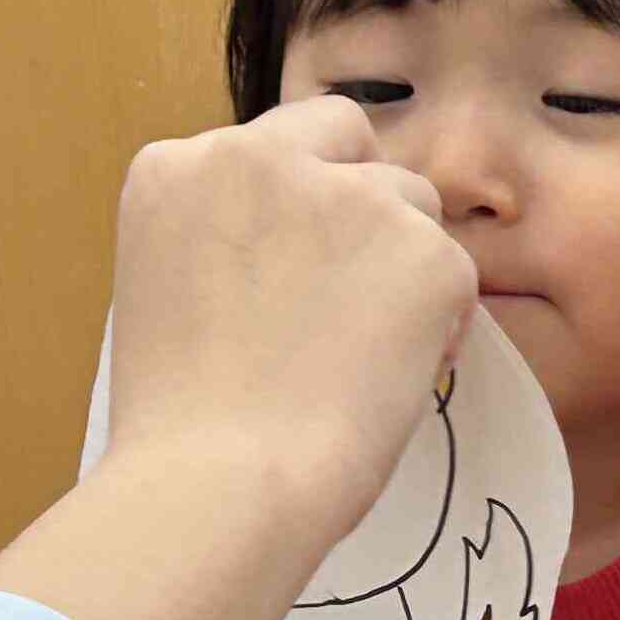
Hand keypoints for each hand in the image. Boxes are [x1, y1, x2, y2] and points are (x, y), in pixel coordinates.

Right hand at [104, 95, 477, 544]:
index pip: (271, 145)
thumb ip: (224, 238)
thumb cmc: (179, 423)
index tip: (294, 264)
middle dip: (360, 195)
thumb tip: (298, 244)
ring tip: (359, 353)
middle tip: (349, 289)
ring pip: (410, 201)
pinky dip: (439, 323)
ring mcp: (351, 197)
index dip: (295, 203)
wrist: (219, 485)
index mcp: (178, 167)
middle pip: (347, 135)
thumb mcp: (165, 290)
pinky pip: (454, 271)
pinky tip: (390, 379)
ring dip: (400, 261)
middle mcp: (259, 155)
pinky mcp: (426, 252)